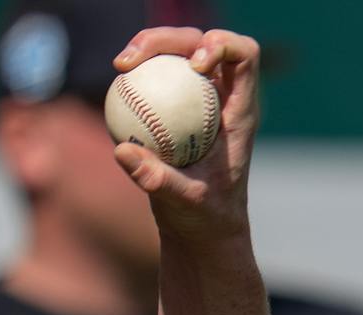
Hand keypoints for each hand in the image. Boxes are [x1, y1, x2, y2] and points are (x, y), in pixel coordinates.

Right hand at [110, 27, 261, 244]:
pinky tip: (118, 78)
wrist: (202, 228)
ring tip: (120, 65)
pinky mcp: (179, 106)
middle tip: (132, 58)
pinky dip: (139, 70)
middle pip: (203, 44)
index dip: (222, 44)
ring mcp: (201, 99)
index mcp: (240, 113)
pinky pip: (159, 75)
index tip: (193, 64)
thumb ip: (158, 180)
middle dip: (170, 38)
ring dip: (149, 46)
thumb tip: (123, 152)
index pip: (244, 56)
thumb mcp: (184, 203)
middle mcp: (223, 98)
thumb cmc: (205, 218)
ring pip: (178, 53)